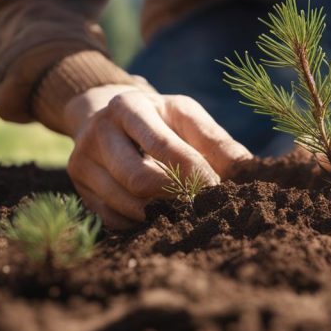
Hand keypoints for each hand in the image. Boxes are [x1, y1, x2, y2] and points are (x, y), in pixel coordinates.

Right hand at [62, 84, 251, 228]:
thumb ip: (216, 142)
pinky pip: (115, 220)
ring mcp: (83, 163)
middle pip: (138, 179)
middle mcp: (98, 132)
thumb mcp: (186, 116)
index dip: (193, 171)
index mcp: (128, 106)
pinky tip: (158, 213)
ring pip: (126, 204)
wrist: (105, 117)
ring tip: (184, 208)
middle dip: (175, 196)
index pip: (161, 145)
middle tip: (201, 204)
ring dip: (161, 213)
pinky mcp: (80, 190)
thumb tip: (249, 171)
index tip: (218, 189)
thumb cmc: (158, 118)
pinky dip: (142, 223)